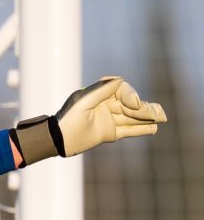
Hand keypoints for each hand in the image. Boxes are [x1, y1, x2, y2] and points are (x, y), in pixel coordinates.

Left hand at [11, 77, 166, 164]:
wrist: (57, 140)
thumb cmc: (67, 119)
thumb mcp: (83, 102)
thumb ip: (101, 90)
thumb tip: (119, 79)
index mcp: (100, 95)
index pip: (121, 90)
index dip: (130, 95)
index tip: (133, 104)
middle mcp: (106, 106)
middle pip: (130, 104)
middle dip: (144, 108)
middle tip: (159, 113)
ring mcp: (109, 120)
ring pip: (132, 117)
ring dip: (147, 117)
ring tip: (162, 117)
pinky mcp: (109, 133)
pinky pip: (128, 130)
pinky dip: (141, 129)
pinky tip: (154, 128)